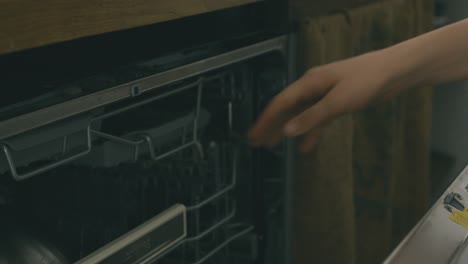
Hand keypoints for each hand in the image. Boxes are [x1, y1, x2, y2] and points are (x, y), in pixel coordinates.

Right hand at [248, 50, 399, 151]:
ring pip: (299, 116)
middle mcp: (312, 88)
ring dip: (287, 130)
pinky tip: (304, 146)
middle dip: (271, 126)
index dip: (265, 120)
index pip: (280, 104)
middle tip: (257, 142)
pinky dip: (310, 133)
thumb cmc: (367, 80)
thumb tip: (288, 131)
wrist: (393, 71)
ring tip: (273, 145)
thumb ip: (312, 118)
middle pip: (286, 110)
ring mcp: (324, 95)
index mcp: (308, 84)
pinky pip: (316, 120)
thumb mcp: (337, 101)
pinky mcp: (335, 103)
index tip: (254, 135)